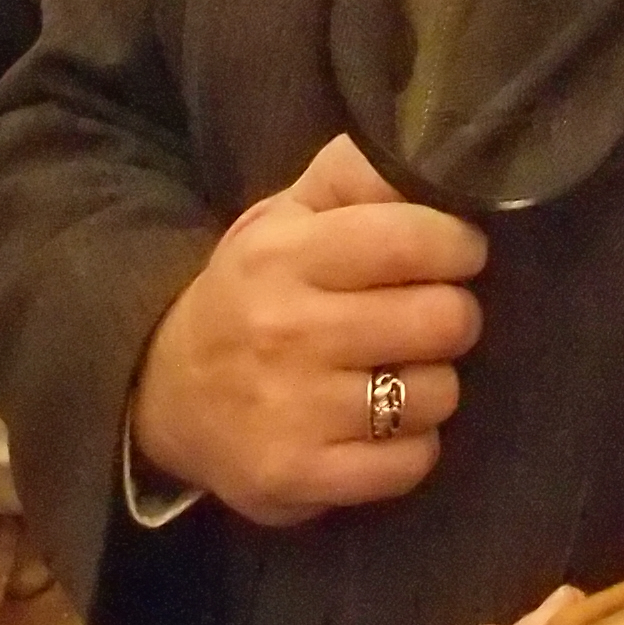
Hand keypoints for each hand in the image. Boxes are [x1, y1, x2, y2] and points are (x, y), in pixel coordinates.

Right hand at [131, 133, 485, 528]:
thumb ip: (354, 176)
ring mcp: (293, 411)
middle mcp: (287, 331)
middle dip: (454, 316)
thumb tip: (429, 147)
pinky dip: (411, 446)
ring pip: (437, 394)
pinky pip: (412, 462)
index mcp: (286, 254)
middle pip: (443, 320)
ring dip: (433, 384)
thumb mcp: (285, 217)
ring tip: (398, 373)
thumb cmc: (252, 293)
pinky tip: (380, 428)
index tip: (457, 253)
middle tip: (430, 318)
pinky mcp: (300, 477)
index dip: (459, 246)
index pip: (415, 240)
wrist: (164, 394)